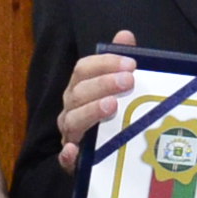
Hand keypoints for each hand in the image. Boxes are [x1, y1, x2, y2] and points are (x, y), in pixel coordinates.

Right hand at [54, 30, 139, 169]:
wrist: (105, 159)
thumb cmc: (110, 118)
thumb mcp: (118, 89)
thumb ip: (119, 64)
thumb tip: (125, 35)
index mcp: (80, 89)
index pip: (84, 69)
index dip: (106, 63)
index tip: (131, 63)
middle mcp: (71, 109)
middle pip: (79, 92)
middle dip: (103, 84)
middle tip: (129, 81)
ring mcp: (70, 135)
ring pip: (73, 120)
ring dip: (91, 111)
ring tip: (111, 106)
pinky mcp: (72, 162)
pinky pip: (65, 159)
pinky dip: (67, 155)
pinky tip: (74, 152)